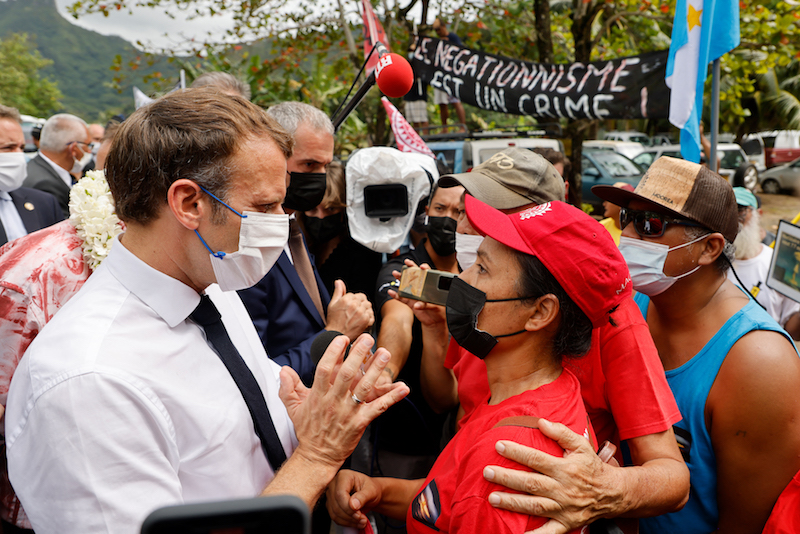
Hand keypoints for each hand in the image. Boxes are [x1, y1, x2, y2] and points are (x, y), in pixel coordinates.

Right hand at [279, 333, 409, 469]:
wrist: (317, 457)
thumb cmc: (308, 430)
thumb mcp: (293, 408)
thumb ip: (288, 387)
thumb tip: (283, 370)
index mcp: (318, 396)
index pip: (324, 369)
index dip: (333, 353)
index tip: (343, 339)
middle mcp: (333, 402)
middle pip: (347, 374)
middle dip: (358, 355)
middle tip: (368, 339)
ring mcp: (348, 413)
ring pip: (364, 388)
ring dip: (376, 370)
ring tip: (385, 354)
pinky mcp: (360, 423)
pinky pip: (378, 408)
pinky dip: (392, 398)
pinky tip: (403, 388)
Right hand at [327, 279, 374, 340]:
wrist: (336, 335)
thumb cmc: (333, 321)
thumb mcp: (332, 304)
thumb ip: (338, 291)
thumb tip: (339, 282)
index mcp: (346, 300)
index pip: (356, 294)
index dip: (354, 300)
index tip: (351, 306)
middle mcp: (354, 305)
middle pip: (363, 299)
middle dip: (360, 303)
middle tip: (355, 311)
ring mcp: (361, 313)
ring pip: (368, 305)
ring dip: (365, 309)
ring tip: (358, 315)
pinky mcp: (366, 321)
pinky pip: (371, 314)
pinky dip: (368, 317)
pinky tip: (362, 320)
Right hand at [327, 470, 381, 528]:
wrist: (370, 494)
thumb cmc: (370, 488)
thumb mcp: (371, 490)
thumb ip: (363, 496)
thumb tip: (353, 505)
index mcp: (344, 476)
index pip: (340, 494)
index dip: (348, 507)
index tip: (359, 514)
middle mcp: (334, 484)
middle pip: (336, 505)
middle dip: (350, 516)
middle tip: (362, 519)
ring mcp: (331, 495)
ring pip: (334, 513)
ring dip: (348, 521)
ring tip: (361, 521)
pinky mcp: (331, 505)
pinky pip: (335, 517)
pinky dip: (346, 522)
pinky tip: (355, 522)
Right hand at [389, 260, 446, 328]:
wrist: (435, 321)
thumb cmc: (439, 311)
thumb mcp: (435, 307)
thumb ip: (426, 305)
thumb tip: (417, 304)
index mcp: (430, 287)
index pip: (428, 274)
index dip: (424, 269)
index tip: (421, 267)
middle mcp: (421, 289)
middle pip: (415, 276)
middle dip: (410, 268)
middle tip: (406, 263)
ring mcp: (415, 295)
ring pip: (406, 285)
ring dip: (400, 279)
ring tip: (395, 273)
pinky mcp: (410, 303)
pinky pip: (402, 298)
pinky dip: (396, 295)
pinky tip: (391, 292)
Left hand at [482, 418, 616, 533]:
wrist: (612, 493)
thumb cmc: (591, 466)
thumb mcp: (581, 445)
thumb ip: (561, 432)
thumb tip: (541, 422)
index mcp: (565, 469)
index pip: (536, 459)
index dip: (517, 452)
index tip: (499, 446)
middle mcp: (563, 489)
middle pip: (531, 483)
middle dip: (507, 478)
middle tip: (487, 472)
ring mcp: (563, 509)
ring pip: (534, 506)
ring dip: (512, 503)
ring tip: (492, 498)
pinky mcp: (565, 524)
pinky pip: (548, 532)